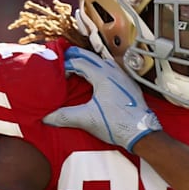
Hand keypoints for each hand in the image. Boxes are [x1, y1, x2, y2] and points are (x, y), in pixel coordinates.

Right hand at [43, 46, 161, 151]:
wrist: (141, 132)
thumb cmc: (117, 124)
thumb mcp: (86, 119)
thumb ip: (64, 116)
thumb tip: (46, 117)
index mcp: (103, 75)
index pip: (80, 62)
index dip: (66, 64)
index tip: (57, 71)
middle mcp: (115, 73)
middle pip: (93, 58)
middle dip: (78, 57)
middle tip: (65, 57)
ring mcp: (124, 78)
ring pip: (105, 63)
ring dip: (92, 62)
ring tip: (81, 66)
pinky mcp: (130, 87)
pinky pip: (114, 71)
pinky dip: (103, 70)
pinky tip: (100, 79)